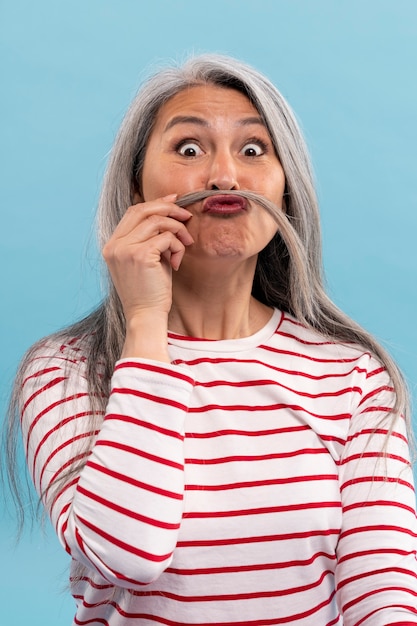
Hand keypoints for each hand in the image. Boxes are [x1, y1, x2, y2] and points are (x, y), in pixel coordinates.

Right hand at [102, 194, 193, 359]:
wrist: (146, 317)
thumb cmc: (150, 292)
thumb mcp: (146, 260)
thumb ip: (150, 237)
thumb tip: (168, 211)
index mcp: (112, 245)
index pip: (132, 212)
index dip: (155, 203)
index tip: (173, 201)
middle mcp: (115, 245)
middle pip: (142, 210)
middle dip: (168, 209)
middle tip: (186, 216)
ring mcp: (125, 249)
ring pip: (157, 222)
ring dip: (177, 230)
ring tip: (185, 245)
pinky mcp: (140, 256)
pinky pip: (167, 237)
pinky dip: (178, 246)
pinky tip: (177, 263)